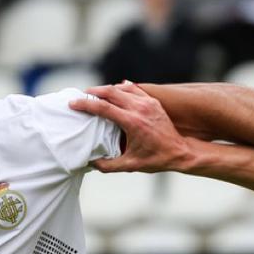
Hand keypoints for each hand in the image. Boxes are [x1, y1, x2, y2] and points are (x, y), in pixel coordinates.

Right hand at [68, 82, 192, 173]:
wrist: (180, 152)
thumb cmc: (156, 159)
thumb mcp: (130, 165)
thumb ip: (107, 165)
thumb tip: (89, 162)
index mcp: (132, 122)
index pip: (104, 107)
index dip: (86, 104)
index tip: (73, 103)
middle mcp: (140, 109)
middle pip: (111, 92)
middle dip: (94, 92)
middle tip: (81, 95)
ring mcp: (148, 103)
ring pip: (122, 88)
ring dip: (107, 89)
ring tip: (95, 93)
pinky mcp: (153, 102)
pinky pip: (134, 89)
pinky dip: (122, 88)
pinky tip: (116, 88)